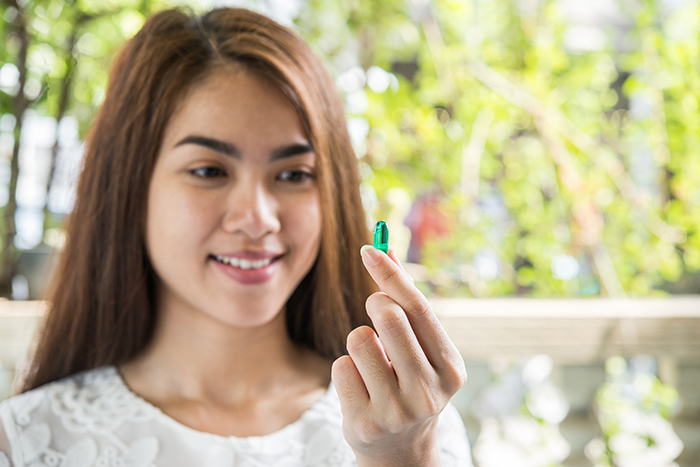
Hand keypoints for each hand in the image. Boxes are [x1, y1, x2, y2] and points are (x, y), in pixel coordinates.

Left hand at [331, 244, 467, 466]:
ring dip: (359, 342)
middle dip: (376, 306)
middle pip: (388, 316)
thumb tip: (385, 249)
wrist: (400, 450)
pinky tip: (360, 387)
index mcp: (450, 367)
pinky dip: (345, 368)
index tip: (369, 248)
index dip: (391, 274)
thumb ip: (406, 303)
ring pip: (359, 339)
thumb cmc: (410, 383)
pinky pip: (340, 367)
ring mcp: (397, 411)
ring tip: (373, 363)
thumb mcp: (420, 349)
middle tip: (378, 318)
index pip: (418, 308)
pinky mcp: (364, 423)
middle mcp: (429, 391)